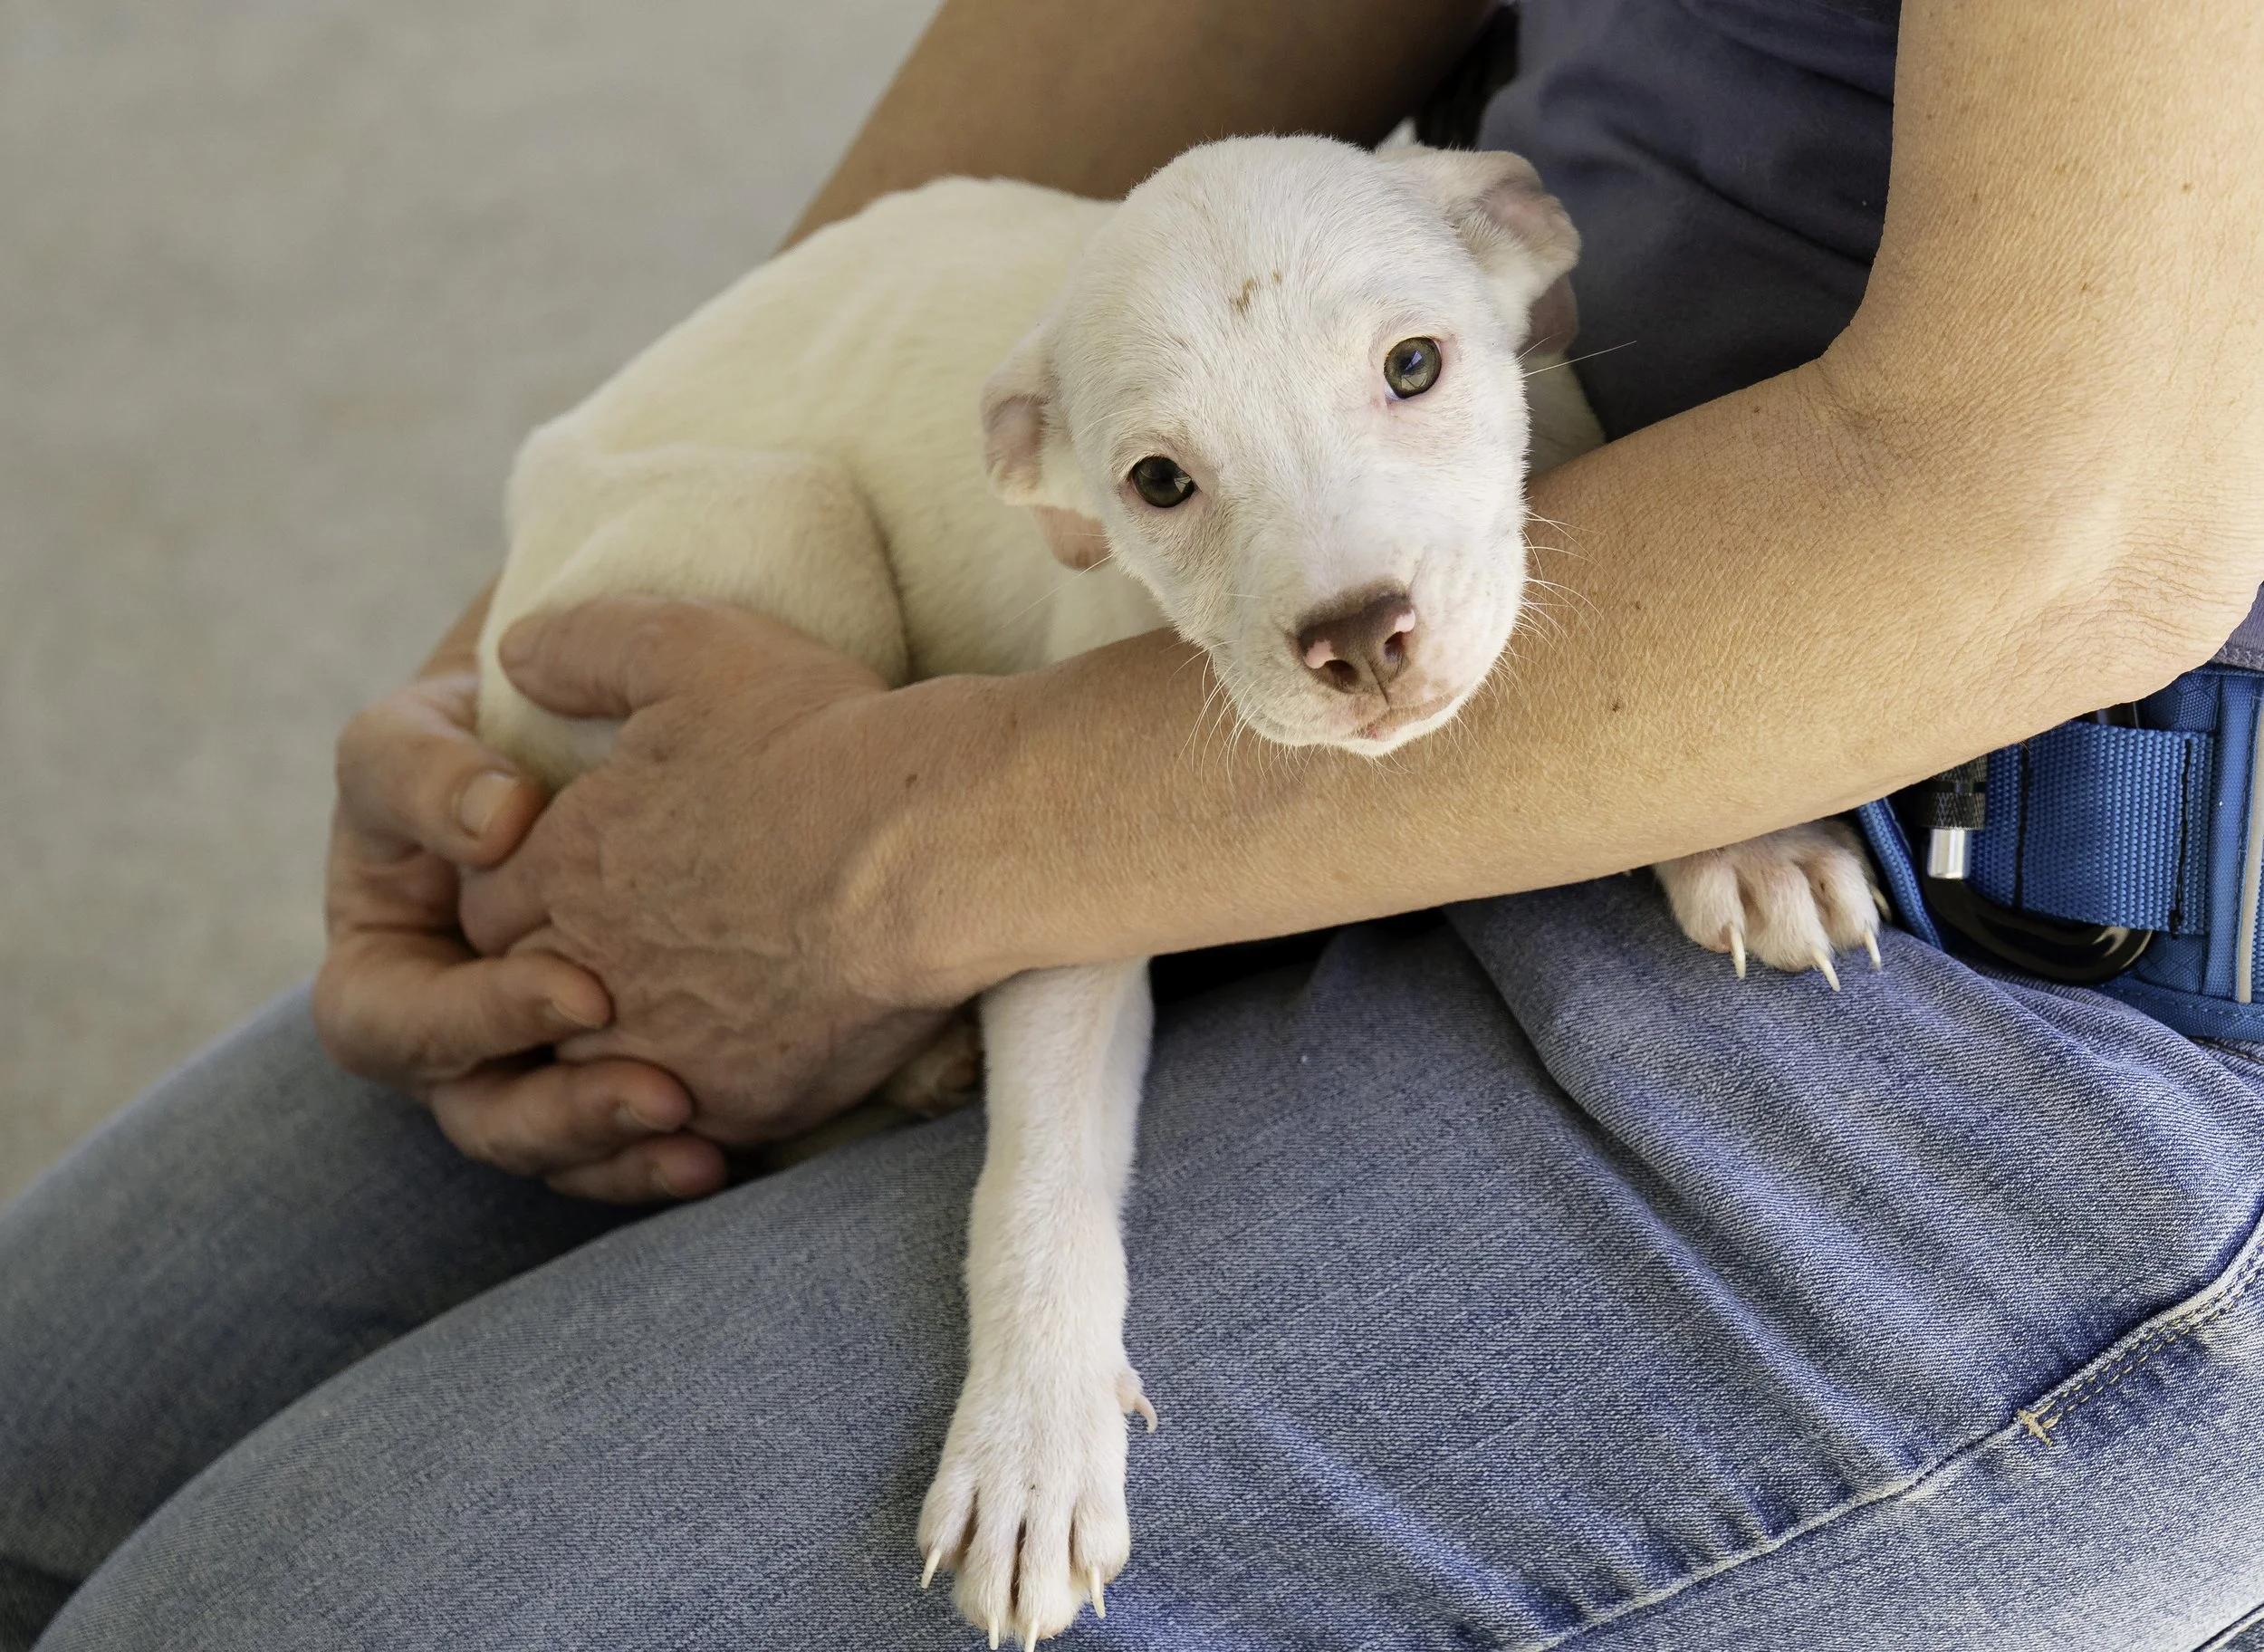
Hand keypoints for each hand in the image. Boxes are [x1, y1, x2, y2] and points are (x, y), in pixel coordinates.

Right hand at [313, 666, 727, 1201]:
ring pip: (537, 1142)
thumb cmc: (503, 713)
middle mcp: (441, 1027)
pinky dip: (656, 1159)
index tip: (579, 990)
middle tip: (649, 1078)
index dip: (472, 1019)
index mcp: (381, 952)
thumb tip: (499, 826)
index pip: (382, 1018)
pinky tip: (721, 1153)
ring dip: (605, 1136)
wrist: (609, 729)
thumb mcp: (441, 720)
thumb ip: (432, 763)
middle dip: (552, 1103)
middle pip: (469, 1111)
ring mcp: (519, 1062)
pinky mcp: (601, 1077)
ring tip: (689, 1118)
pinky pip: (612, 1151)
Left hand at [459, 597, 965, 1144]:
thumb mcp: (688, 647)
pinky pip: (688, 1126)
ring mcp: (663, 1048)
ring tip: (677, 1011)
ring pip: (594, 1075)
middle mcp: (591, 969)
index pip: (487, 903)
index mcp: (562, 867)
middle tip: (625, 946)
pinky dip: (699, 1099)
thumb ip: (583, 645)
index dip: (525, 889)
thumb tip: (515, 658)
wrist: (935, 846)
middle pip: (529, 995)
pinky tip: (739, 1060)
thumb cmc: (818, 740)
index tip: (581, 875)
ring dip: (620, 1047)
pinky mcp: (740, 1102)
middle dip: (559, 972)